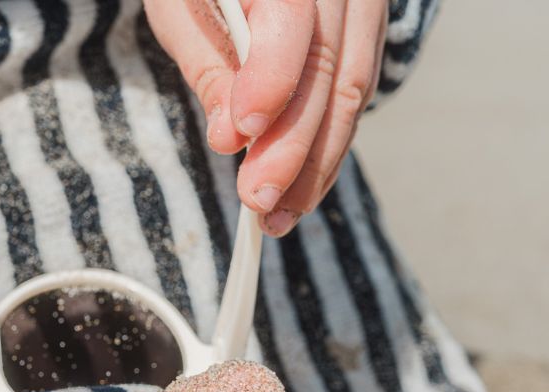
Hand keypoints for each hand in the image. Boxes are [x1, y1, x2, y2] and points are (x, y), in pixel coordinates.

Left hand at [145, 0, 387, 235]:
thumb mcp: (181, 11)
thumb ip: (208, 67)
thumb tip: (231, 138)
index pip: (291, 16)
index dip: (272, 78)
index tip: (242, 134)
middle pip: (329, 65)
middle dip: (294, 146)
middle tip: (258, 199)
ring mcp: (361, 4)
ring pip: (353, 89)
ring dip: (317, 163)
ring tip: (278, 214)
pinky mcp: (367, 32)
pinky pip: (357, 93)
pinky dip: (328, 146)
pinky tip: (299, 188)